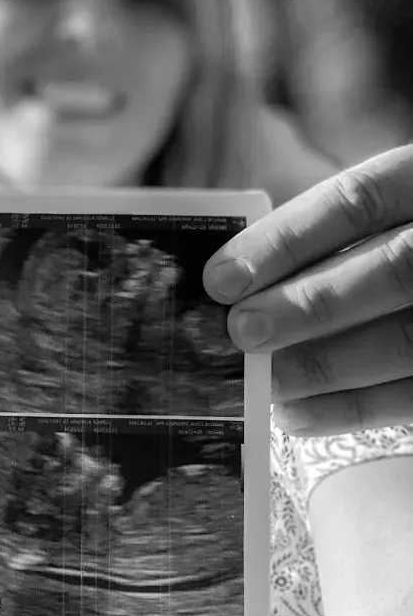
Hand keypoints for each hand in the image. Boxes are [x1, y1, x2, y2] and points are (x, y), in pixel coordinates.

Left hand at [202, 145, 412, 435]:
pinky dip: (355, 409)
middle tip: (242, 332)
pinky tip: (298, 414)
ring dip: (326, 366)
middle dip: (310, 305)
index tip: (222, 278)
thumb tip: (234, 286)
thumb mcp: (376, 220)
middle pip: (393, 268)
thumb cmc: (389, 247)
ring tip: (266, 382)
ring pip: (409, 339)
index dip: (285, 240)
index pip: (359, 200)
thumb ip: (324, 243)